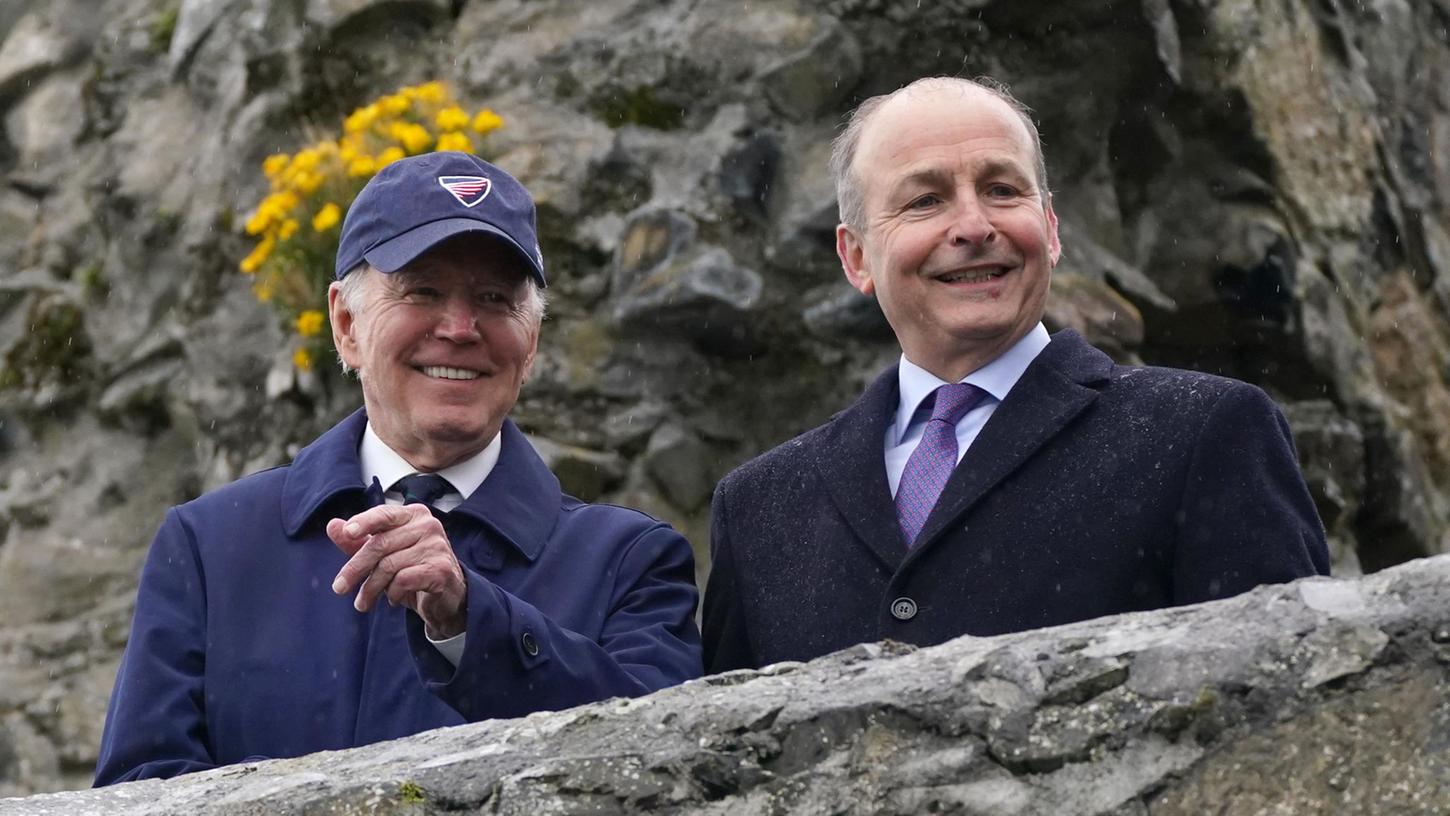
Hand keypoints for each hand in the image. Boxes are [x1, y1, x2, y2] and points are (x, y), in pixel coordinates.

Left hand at [327, 504, 466, 638]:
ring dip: (372, 588)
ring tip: (364, 602)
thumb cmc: (413, 569)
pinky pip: (404, 580)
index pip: (384, 514)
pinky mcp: (440, 569)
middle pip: (381, 544)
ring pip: (389, 565)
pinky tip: (393, 599)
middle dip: (356, 568)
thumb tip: (333, 525)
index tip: (347, 532)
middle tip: (339, 588)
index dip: (364, 522)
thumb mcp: (383, 555)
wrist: (447, 596)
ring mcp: (436, 546)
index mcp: (413, 515)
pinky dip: (393, 593)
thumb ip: (358, 541)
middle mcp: (428, 525)